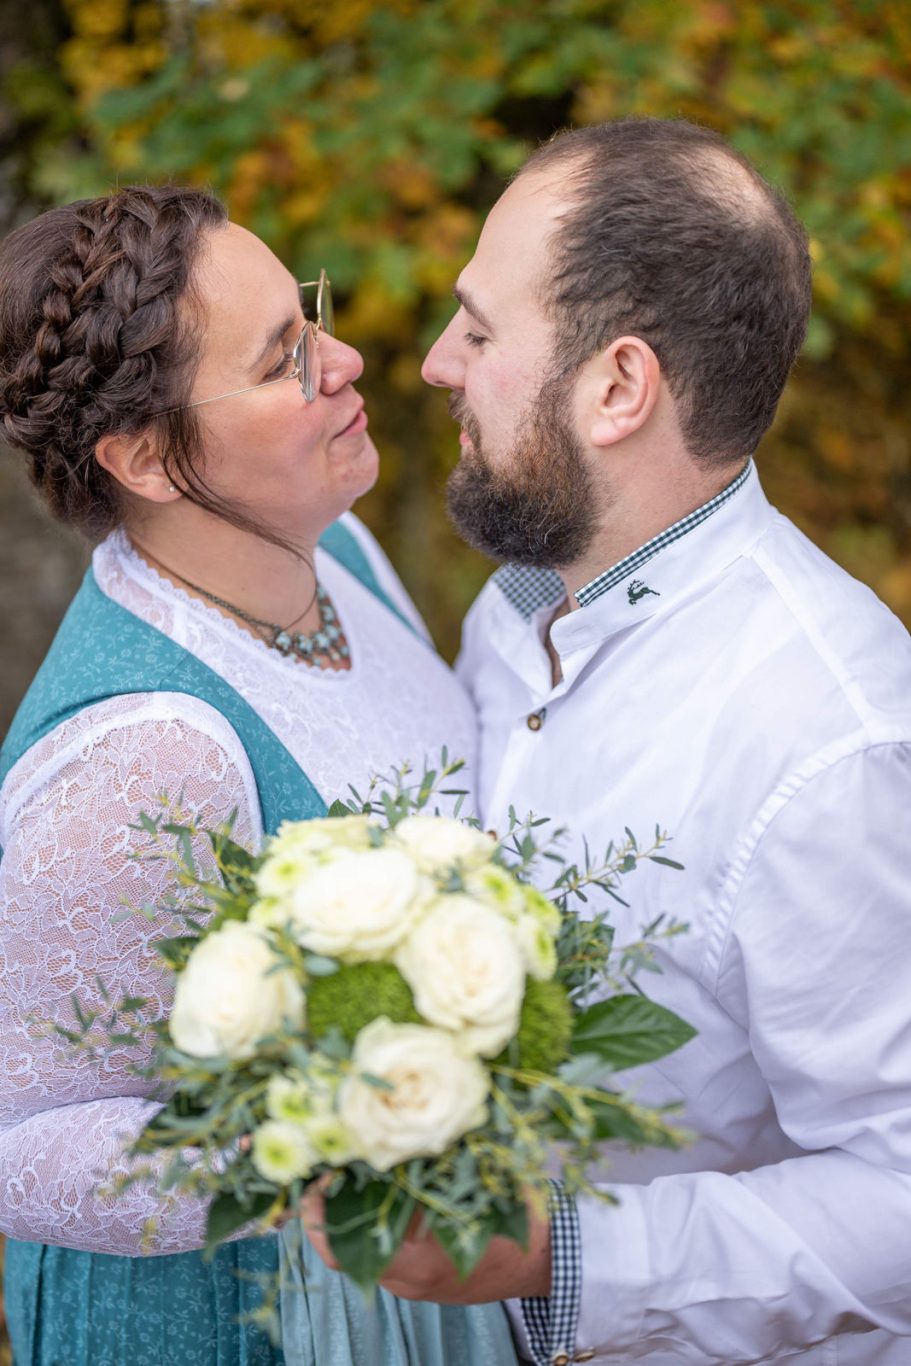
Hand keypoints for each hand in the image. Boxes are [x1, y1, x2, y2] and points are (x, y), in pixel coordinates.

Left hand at [300, 1182, 551, 1303]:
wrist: (546, 1261)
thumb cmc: (517, 1220)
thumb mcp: (476, 1185)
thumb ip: (432, 1170)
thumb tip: (390, 1134)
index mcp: (417, 1260)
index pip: (341, 1248)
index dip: (315, 1215)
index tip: (310, 1178)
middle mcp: (407, 1281)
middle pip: (343, 1251)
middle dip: (326, 1210)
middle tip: (322, 1168)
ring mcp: (413, 1287)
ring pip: (362, 1253)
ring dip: (349, 1217)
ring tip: (344, 1175)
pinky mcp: (421, 1283)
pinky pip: (383, 1256)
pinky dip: (373, 1226)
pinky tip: (377, 1194)